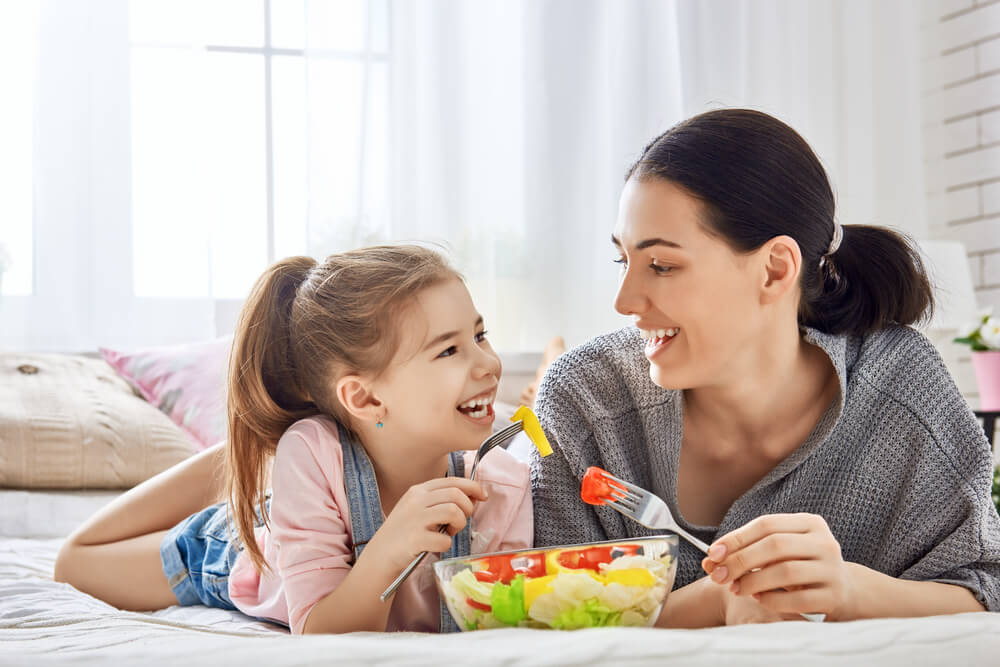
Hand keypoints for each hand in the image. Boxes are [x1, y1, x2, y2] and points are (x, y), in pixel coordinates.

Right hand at [364, 477, 487, 575]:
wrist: (380, 555)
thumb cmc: (404, 532)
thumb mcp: (418, 508)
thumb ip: (442, 500)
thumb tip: (474, 496)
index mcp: (418, 491)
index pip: (452, 481)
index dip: (472, 486)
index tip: (482, 496)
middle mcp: (416, 501)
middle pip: (456, 494)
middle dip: (467, 508)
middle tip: (460, 521)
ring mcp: (415, 519)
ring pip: (453, 512)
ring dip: (459, 525)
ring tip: (449, 533)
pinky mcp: (415, 539)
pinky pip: (444, 540)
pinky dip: (446, 545)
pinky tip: (436, 546)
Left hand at [702, 513, 853, 620]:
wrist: (843, 589)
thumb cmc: (799, 564)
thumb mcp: (778, 551)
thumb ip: (746, 551)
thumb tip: (709, 561)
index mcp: (810, 523)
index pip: (767, 524)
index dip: (737, 538)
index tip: (712, 553)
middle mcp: (825, 542)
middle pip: (775, 546)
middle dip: (741, 560)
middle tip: (718, 575)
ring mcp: (833, 569)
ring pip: (786, 571)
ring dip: (753, 581)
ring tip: (736, 589)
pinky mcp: (834, 595)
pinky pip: (797, 599)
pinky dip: (772, 600)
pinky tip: (758, 599)